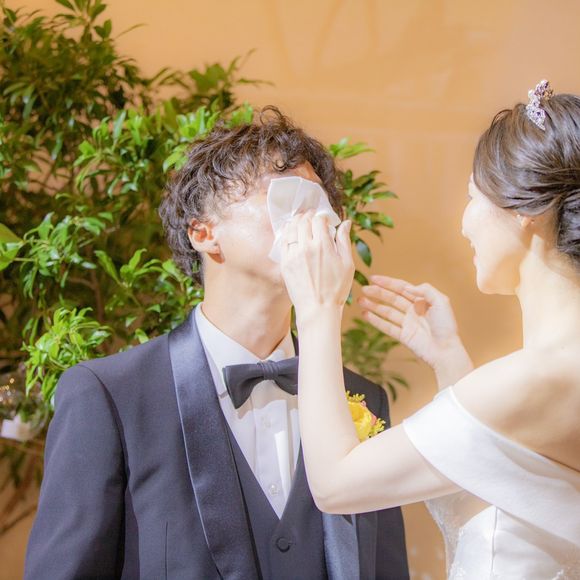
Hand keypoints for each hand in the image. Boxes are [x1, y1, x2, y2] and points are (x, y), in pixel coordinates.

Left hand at [280, 211, 353, 326]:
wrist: (317, 309)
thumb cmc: (336, 289)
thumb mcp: (347, 264)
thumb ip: (344, 241)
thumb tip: (346, 223)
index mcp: (323, 245)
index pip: (318, 220)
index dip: (322, 216)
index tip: (325, 219)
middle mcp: (306, 247)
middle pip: (303, 221)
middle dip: (308, 216)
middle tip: (312, 217)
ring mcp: (293, 255)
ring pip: (291, 229)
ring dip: (296, 221)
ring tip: (301, 221)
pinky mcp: (285, 263)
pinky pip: (283, 241)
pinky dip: (287, 233)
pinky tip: (291, 233)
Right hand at [358, 276, 472, 384]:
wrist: (446, 350)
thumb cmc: (446, 326)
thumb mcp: (441, 301)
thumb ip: (426, 290)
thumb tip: (407, 287)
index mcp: (422, 300)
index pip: (401, 288)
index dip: (388, 283)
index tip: (374, 278)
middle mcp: (413, 310)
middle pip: (392, 298)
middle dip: (378, 293)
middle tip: (364, 288)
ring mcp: (407, 323)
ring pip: (387, 311)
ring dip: (373, 305)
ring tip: (360, 300)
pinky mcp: (403, 336)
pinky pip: (386, 326)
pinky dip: (375, 320)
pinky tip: (365, 314)